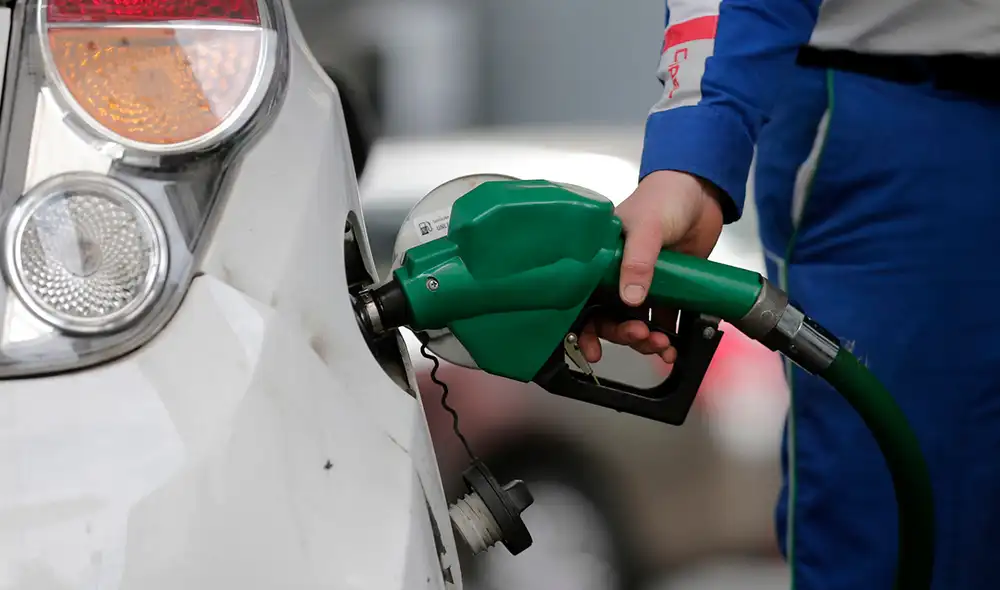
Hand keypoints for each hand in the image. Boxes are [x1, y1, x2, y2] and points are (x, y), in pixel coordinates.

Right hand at [578, 170, 724, 363]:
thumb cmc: (664, 198)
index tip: (593, 349)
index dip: (584, 326)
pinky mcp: (667, 290)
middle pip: (609, 317)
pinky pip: (661, 320)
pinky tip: (673, 348)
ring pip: (634, 323)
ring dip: (645, 340)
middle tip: (640, 337)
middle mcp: (616, 275)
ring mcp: (642, 284)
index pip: (583, 299)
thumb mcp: (646, 227)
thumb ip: (637, 261)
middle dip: (622, 334)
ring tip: (661, 345)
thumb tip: (630, 299)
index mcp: (599, 259)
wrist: (703, 192)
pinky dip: (666, 337)